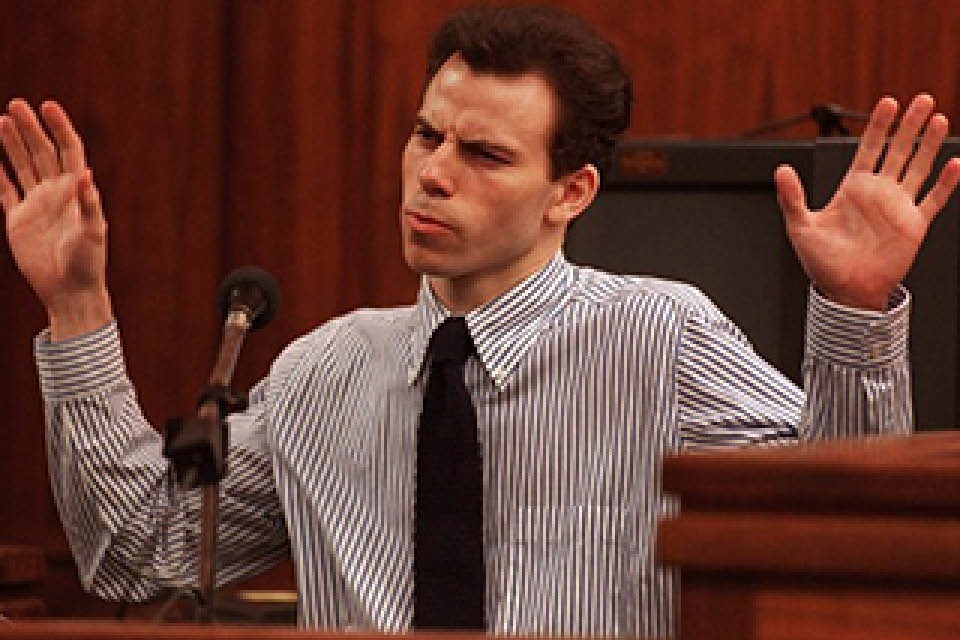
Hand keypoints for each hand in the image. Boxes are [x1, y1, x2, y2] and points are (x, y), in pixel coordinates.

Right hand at [1, 99, 112, 338]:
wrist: (70, 291)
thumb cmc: (88, 263)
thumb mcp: (92, 233)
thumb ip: (89, 204)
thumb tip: (86, 175)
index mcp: (77, 192)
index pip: (69, 151)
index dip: (60, 128)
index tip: (48, 106)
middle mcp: (56, 194)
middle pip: (43, 153)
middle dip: (31, 129)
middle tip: (16, 104)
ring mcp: (37, 205)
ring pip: (23, 166)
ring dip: (13, 144)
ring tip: (2, 119)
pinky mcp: (19, 221)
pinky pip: (5, 191)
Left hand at [775, 94, 959, 309]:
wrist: (846, 292)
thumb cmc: (822, 263)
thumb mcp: (801, 227)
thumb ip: (792, 197)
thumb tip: (781, 171)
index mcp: (852, 189)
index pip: (867, 149)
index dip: (878, 126)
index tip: (888, 102)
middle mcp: (877, 193)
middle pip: (897, 151)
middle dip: (909, 125)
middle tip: (921, 99)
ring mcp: (897, 207)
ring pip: (917, 168)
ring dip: (928, 145)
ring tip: (938, 120)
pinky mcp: (913, 225)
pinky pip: (933, 200)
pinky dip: (945, 183)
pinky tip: (955, 164)